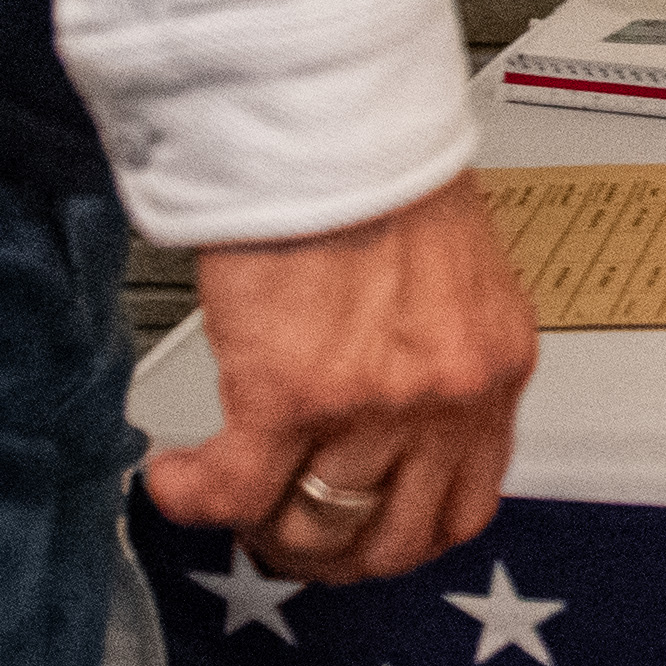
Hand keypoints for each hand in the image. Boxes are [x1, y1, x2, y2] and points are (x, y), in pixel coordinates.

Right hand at [143, 173, 540, 582]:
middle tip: (281, 532)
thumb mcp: (453, 274)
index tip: (356, 534)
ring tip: (226, 499)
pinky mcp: (288, 393)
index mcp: (491, 366)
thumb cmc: (381, 167)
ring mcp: (369, 405)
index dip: (398, 538)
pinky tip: (174, 478)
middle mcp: (444, 397)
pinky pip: (234, 492)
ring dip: (258, 527)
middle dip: (328, 553)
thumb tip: (393, 414)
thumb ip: (437, 353)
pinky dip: (194, 497)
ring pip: (310, 526)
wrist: (334, 113)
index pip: (462, 506)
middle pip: (387, 538)